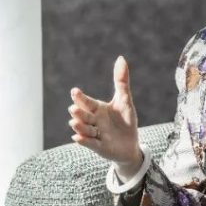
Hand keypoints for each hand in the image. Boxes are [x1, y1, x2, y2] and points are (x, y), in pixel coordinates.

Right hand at [68, 55, 142, 177]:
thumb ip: (121, 81)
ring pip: (84, 129)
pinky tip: (77, 138)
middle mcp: (93, 121)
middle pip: (84, 116)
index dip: (81, 98)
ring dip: (79, 126)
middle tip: (74, 108)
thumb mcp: (125, 100)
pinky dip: (84, 141)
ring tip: (74, 122)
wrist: (131, 144)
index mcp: (97, 109)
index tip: (75, 91)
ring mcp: (95, 134)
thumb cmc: (125, 121)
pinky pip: (90, 144)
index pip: (87, 102)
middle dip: (79, 112)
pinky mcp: (99, 147)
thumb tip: (121, 58)